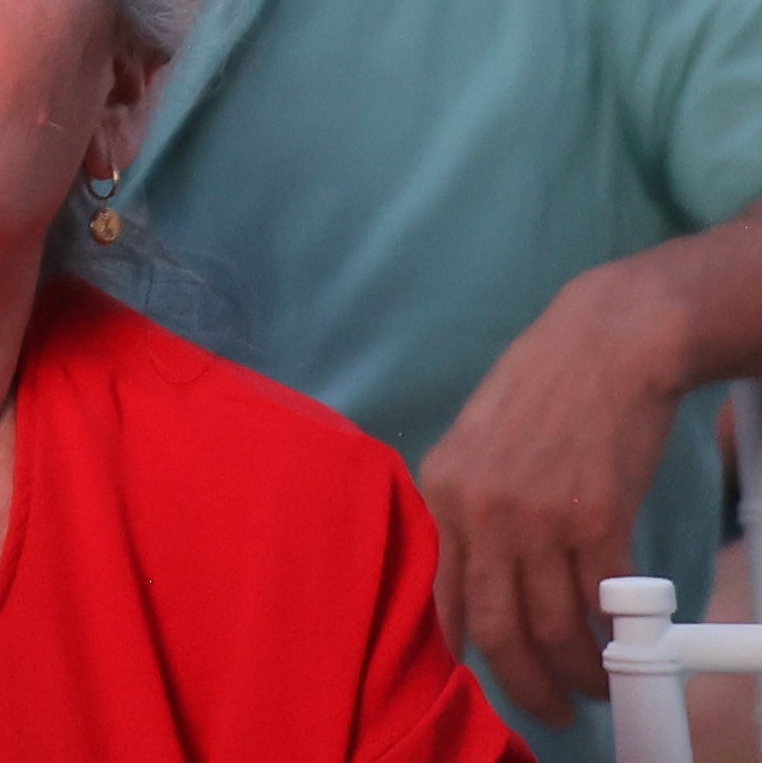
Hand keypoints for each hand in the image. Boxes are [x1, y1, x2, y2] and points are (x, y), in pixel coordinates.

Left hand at [417, 265, 689, 713]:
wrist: (603, 348)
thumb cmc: (539, 391)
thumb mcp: (473, 443)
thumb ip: (466, 504)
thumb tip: (467, 569)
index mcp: (443, 490)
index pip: (440, 592)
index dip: (463, 649)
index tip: (481, 679)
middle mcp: (484, 510)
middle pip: (498, 624)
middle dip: (524, 682)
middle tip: (547, 710)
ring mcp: (542, 518)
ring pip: (554, 624)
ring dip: (576, 669)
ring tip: (591, 687)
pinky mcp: (599, 519)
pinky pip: (602, 601)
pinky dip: (613, 635)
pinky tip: (619, 648)